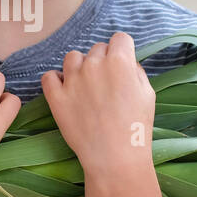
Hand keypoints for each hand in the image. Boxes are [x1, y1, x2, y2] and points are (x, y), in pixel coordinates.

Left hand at [41, 32, 155, 171]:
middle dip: (103, 61)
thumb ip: (135, 71)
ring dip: (79, 67)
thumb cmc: (136, 127)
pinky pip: (49, 76)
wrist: (115, 158)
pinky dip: (56, 81)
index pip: (120, 39)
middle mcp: (93, 65)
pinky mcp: (56, 97)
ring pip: (73, 58)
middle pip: (97, 48)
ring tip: (85, 86)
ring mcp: (72, 80)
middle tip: (106, 84)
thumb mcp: (147, 94)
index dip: (123, 51)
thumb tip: (125, 62)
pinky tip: (65, 91)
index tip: (122, 64)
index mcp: (119, 61)